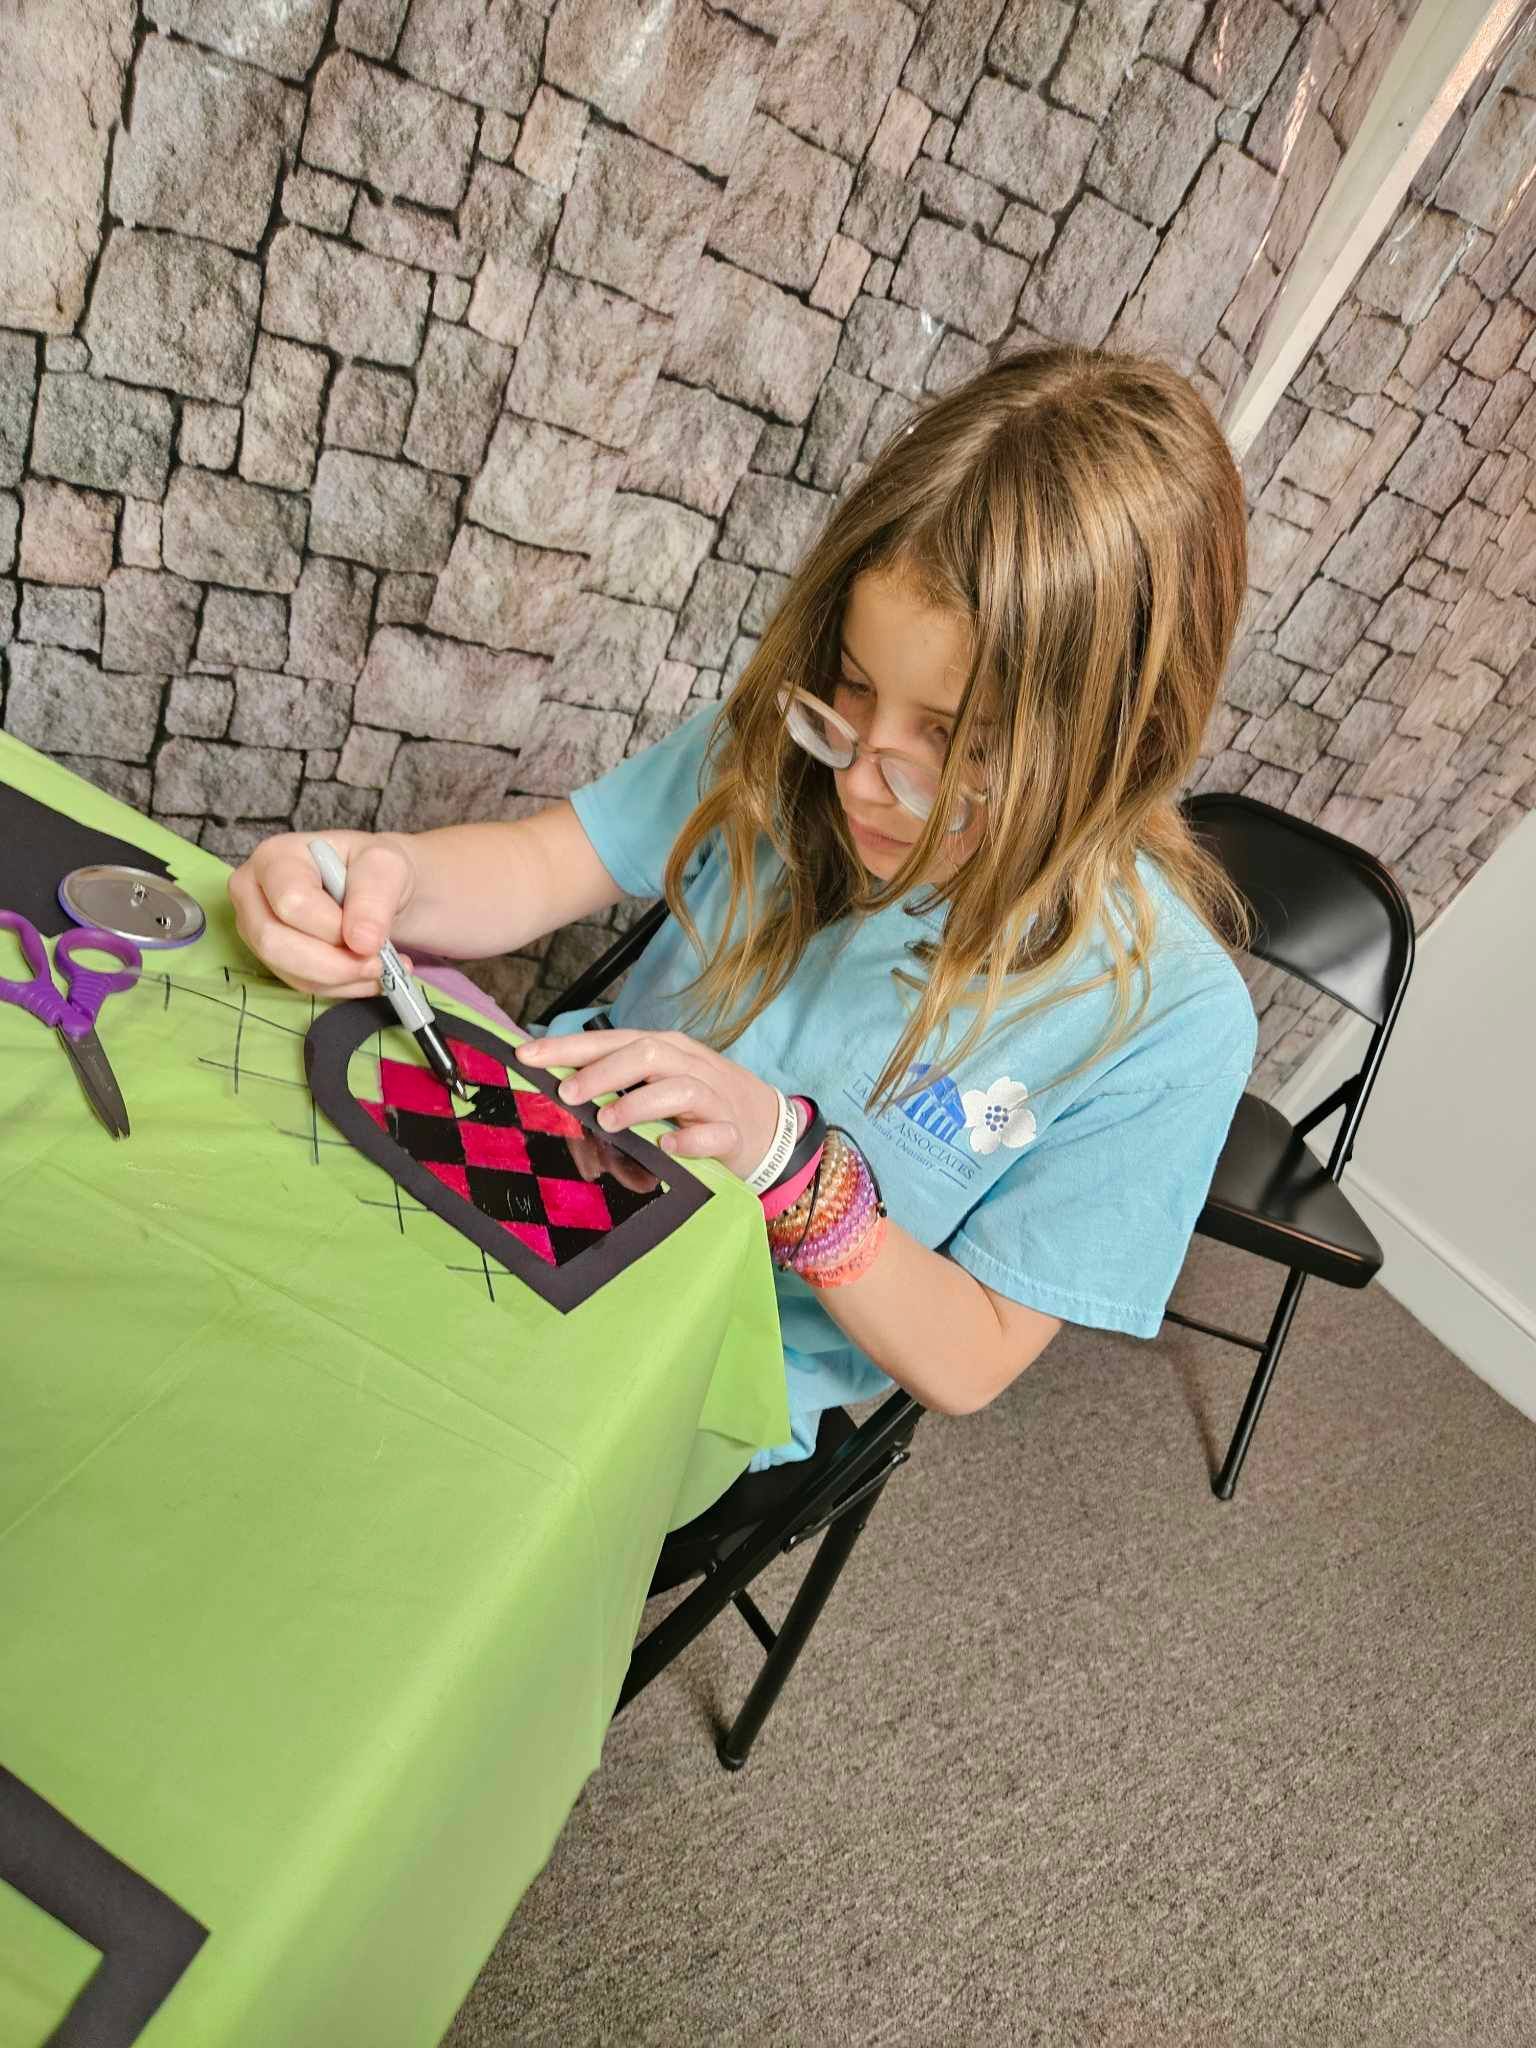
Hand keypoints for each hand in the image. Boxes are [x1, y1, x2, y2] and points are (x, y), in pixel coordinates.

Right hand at [228, 830, 417, 996]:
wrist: (379, 887)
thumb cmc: (374, 868)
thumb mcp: (388, 865)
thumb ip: (374, 897)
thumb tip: (361, 942)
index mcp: (275, 857)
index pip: (291, 902)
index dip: (332, 928)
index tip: (371, 937)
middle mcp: (253, 893)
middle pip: (274, 943)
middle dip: (334, 963)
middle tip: (378, 961)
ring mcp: (258, 929)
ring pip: (290, 971)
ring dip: (343, 978)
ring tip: (380, 965)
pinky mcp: (275, 959)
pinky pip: (303, 985)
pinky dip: (343, 986)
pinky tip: (368, 972)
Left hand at [517, 1028, 781, 1181]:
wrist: (765, 1125)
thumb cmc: (697, 1103)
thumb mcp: (656, 1083)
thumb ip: (615, 1084)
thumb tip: (558, 1089)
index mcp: (664, 1050)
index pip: (611, 1040)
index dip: (568, 1047)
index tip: (527, 1055)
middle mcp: (688, 1065)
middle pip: (647, 1053)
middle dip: (603, 1071)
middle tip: (567, 1093)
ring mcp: (714, 1098)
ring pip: (680, 1088)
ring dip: (640, 1103)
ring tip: (607, 1121)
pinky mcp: (732, 1133)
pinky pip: (713, 1134)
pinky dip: (688, 1141)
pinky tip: (665, 1148)